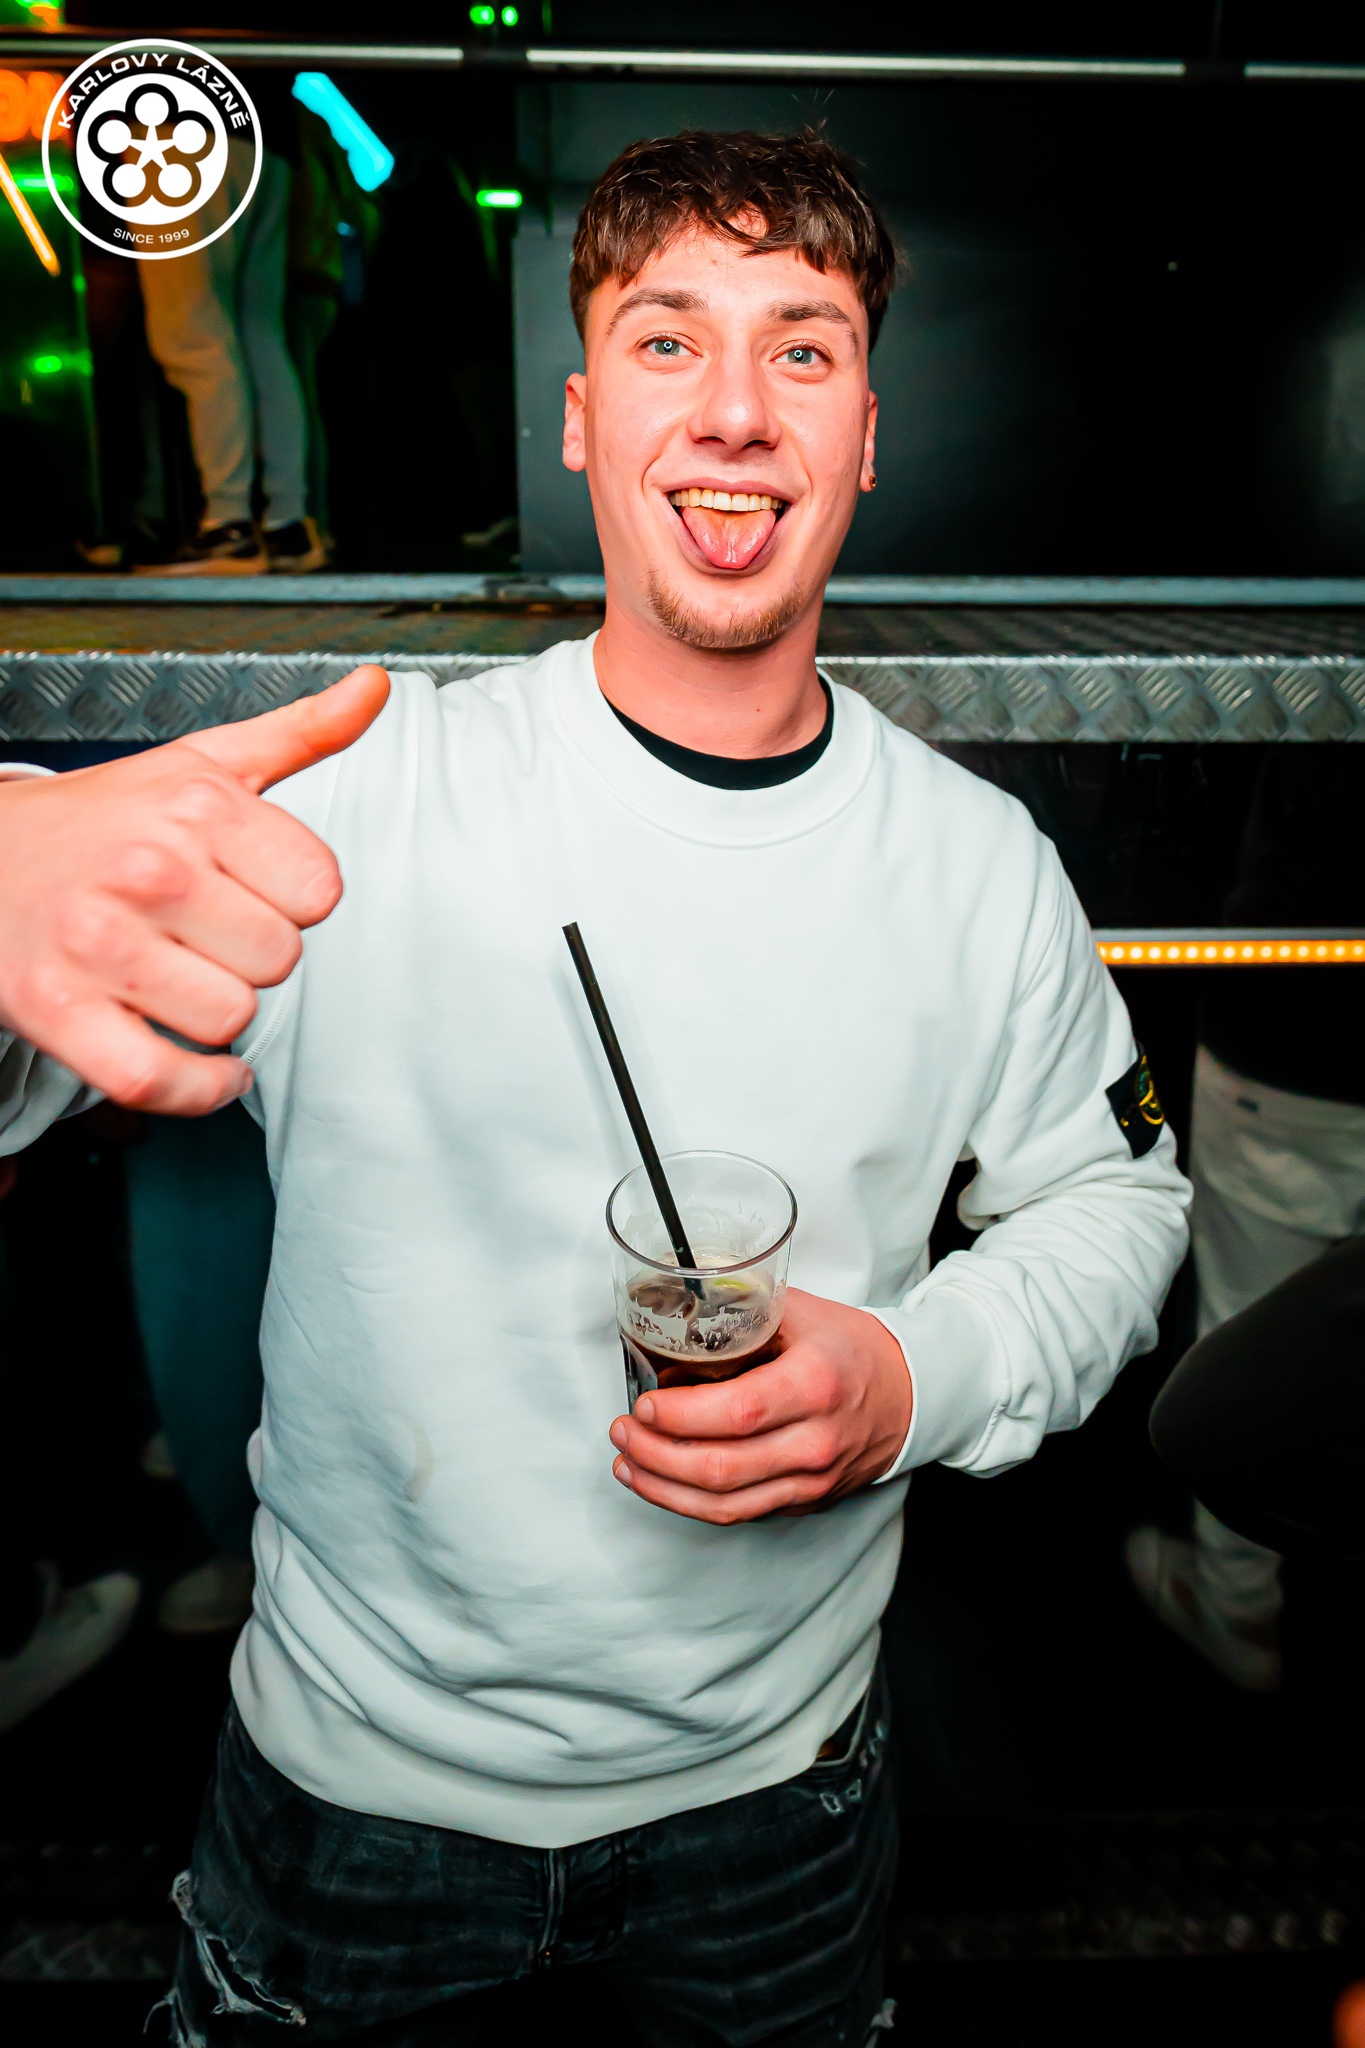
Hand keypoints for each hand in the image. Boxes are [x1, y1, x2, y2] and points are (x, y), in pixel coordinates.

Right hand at [0, 665, 389, 1115]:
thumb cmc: (100, 821)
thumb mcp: (199, 764)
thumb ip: (298, 732)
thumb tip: (375, 689)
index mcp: (196, 805)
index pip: (321, 890)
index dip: (291, 900)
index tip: (251, 891)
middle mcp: (149, 869)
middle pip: (281, 959)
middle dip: (252, 956)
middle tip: (203, 935)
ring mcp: (99, 943)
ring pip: (232, 1019)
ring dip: (217, 1014)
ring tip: (177, 978)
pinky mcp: (58, 1011)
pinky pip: (162, 1079)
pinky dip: (199, 1090)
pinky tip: (208, 1071)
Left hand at [608, 1288, 911, 1523]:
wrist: (912, 1395)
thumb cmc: (854, 1349)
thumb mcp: (804, 1312)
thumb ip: (744, 1309)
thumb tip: (679, 1307)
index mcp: (814, 1385)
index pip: (736, 1412)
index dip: (679, 1417)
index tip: (643, 1404)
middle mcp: (814, 1441)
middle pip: (721, 1467)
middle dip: (655, 1453)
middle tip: (622, 1430)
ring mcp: (811, 1479)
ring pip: (724, 1503)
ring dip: (664, 1487)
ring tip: (627, 1461)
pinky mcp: (805, 1501)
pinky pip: (740, 1514)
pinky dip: (691, 1503)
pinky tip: (661, 1483)